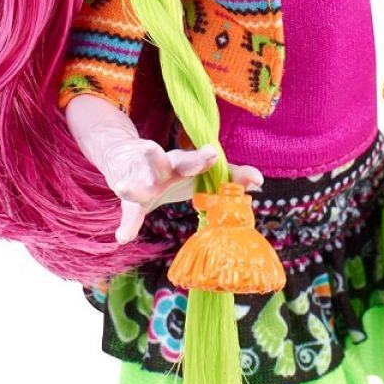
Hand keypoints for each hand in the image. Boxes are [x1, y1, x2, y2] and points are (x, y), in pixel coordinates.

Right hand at [104, 139, 263, 244]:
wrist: (128, 159)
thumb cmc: (175, 169)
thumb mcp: (198, 170)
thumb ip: (230, 175)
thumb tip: (260, 180)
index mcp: (180, 161)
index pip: (192, 157)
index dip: (201, 157)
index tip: (213, 152)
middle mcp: (160, 169)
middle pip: (160, 162)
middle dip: (156, 155)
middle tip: (150, 147)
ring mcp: (141, 183)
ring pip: (136, 184)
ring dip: (131, 187)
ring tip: (123, 187)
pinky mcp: (130, 202)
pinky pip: (128, 214)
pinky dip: (127, 225)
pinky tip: (123, 237)